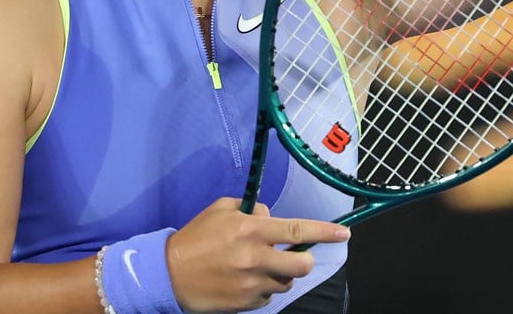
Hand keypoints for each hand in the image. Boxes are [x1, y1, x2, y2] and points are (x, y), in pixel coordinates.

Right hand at [165, 197, 350, 312]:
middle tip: (294, 255)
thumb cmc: (196, 237)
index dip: (325, 232)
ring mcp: (252, 284)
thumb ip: (252, 210)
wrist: (168, 274)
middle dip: (304, 259)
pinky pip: (269, 296)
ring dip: (280, 274)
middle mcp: (255, 257)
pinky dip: (263, 288)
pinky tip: (245, 281)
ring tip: (258, 266)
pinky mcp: (246, 303)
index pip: (298, 230)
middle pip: (302, 264)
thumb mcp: (221, 210)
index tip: (344, 233)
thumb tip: (272, 217)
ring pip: (286, 281)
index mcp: (250, 229)